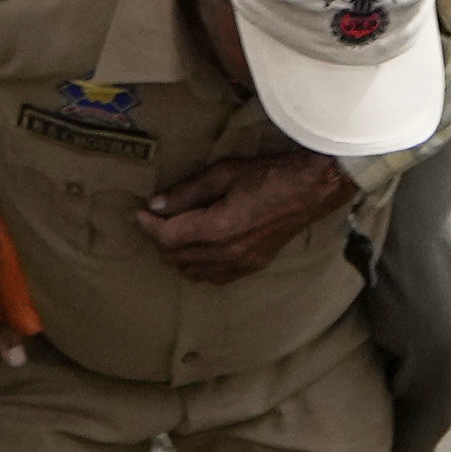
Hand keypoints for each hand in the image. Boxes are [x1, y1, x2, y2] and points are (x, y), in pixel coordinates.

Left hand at [139, 147, 355, 282]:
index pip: (168, 237)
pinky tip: (196, 250)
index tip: (139, 213)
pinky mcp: (252, 267)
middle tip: (153, 219)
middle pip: (176, 257)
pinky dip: (197, 267)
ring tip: (172, 233)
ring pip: (192, 272)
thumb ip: (187, 191)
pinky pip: (214, 278)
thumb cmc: (269, 175)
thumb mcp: (223, 173)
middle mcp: (228, 253)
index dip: (149, 226)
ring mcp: (241, 264)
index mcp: (219, 228)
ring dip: (176, 255)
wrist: (310, 190)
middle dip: (159, 239)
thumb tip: (156, 204)